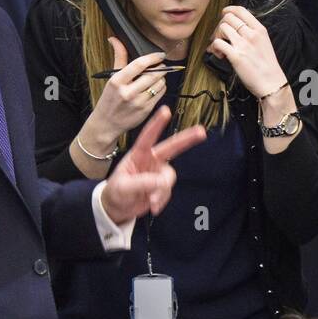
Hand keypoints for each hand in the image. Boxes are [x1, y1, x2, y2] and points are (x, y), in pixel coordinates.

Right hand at [88, 39, 171, 145]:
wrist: (106, 123)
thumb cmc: (109, 99)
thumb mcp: (111, 78)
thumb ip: (118, 57)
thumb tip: (114, 39)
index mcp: (117, 81)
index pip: (139, 64)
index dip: (152, 57)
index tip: (159, 55)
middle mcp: (127, 92)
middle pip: (153, 74)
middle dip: (160, 68)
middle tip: (160, 65)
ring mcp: (138, 103)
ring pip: (159, 84)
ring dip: (162, 78)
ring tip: (156, 77)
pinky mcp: (146, 110)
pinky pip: (160, 94)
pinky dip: (161, 88)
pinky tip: (154, 87)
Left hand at [100, 105, 206, 223]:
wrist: (118, 208)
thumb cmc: (116, 192)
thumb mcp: (123, 187)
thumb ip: (141, 183)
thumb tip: (161, 182)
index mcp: (138, 155)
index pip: (148, 137)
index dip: (157, 124)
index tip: (166, 110)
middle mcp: (151, 161)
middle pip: (172, 147)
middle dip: (187, 139)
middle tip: (201, 132)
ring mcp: (158, 173)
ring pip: (169, 178)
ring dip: (162, 191)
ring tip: (151, 202)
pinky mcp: (162, 186)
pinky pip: (167, 191)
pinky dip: (161, 200)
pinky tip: (152, 207)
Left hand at [206, 5, 287, 97]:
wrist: (271, 82)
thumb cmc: (268, 66)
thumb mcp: (265, 43)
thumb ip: (253, 33)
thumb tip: (237, 28)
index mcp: (260, 30)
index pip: (241, 10)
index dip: (229, 9)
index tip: (224, 13)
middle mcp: (251, 34)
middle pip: (228, 18)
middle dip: (221, 25)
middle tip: (221, 35)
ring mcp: (243, 45)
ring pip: (222, 28)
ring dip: (217, 36)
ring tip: (220, 46)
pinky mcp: (236, 56)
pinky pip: (218, 43)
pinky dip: (214, 47)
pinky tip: (220, 54)